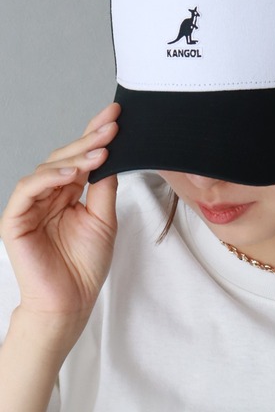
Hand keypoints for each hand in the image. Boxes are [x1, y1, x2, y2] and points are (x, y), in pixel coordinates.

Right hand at [0, 103, 120, 321]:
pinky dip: (49, 177)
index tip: (115, 116)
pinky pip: (29, 189)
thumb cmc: (85, 264)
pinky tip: (72, 172)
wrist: (71, 301)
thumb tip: (112, 156)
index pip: (81, 157)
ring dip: (76, 157)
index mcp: (69, 193)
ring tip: (101, 151)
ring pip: (49, 168)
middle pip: (67, 157)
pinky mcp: (16, 218)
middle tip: (112, 125)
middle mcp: (50, 194)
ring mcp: (31, 204)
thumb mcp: (103, 218)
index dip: (95, 135)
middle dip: (90, 139)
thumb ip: (104, 187)